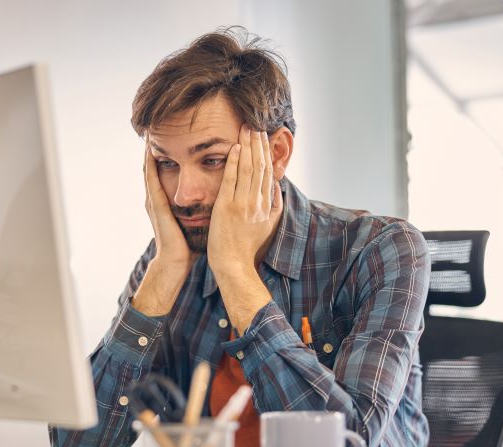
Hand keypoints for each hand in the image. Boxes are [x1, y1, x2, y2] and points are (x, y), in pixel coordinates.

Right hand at [132, 138, 195, 315]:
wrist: (175, 262)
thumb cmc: (188, 245)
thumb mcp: (195, 219)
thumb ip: (200, 205)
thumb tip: (217, 194)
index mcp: (167, 200)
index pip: (165, 171)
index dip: (167, 152)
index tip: (173, 134)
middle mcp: (157, 197)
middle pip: (155, 165)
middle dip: (155, 147)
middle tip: (156, 125)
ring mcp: (154, 200)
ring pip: (150, 169)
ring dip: (149, 150)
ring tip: (151, 131)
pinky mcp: (155, 205)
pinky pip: (151, 180)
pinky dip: (149, 164)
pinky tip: (150, 150)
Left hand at [207, 126, 282, 276]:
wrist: (234, 266)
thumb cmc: (249, 248)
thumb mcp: (269, 225)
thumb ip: (274, 204)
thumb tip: (276, 184)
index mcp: (267, 206)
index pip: (267, 173)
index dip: (266, 152)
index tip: (264, 137)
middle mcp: (256, 203)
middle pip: (259, 166)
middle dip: (258, 144)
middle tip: (255, 125)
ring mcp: (242, 204)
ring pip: (247, 169)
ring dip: (246, 147)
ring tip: (245, 129)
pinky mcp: (226, 208)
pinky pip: (231, 180)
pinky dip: (233, 163)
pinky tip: (234, 148)